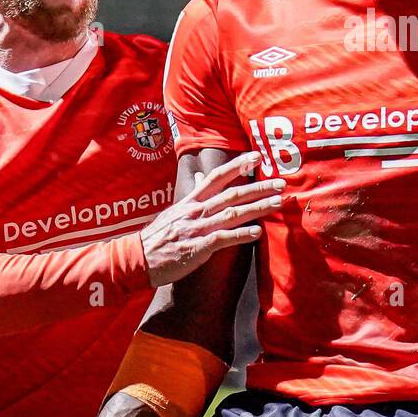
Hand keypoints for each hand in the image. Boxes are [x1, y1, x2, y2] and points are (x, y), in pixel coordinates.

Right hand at [140, 151, 282, 286]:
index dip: (237, 165)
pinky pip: (222, 239)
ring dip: (257, 208)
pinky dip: (241, 235)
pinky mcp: (197, 248)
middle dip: (258, 187)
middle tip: (281, 182)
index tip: (257, 156)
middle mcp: (195, 211)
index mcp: (190, 201)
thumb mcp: (173, 212)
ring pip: (232, 214)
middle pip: (232, 194)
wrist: (135, 260)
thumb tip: (204, 177)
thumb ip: (192, 196)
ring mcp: (196, 229)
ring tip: (277, 203)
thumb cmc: (157, 238)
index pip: (217, 176)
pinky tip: (258, 233)